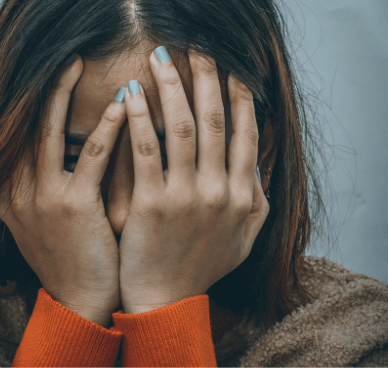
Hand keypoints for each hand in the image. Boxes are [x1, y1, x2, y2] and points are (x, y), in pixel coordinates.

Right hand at [0, 55, 125, 327]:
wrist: (79, 302)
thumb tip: (68, 151)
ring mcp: (41, 198)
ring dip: (64, 94)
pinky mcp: (72, 206)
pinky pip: (91, 156)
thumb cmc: (71, 258)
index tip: (55, 80)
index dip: (36, 105)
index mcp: (10, 194)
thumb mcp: (45, 221)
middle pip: (27, 126)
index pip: (19, 137)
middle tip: (66, 60)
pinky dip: (106, 127)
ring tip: (80, 65)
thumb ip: (44, 186)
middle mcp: (17, 191)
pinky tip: (122, 106)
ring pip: (49, 132)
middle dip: (46, 90)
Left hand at [118, 47, 269, 313]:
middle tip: (197, 49)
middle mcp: (220, 191)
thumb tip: (257, 163)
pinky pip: (146, 150)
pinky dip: (139, 118)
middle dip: (207, 78)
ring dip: (173, 86)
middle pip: (214, 120)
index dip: (239, 98)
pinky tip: (131, 93)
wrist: (166, 301)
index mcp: (242, 196)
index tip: (231, 71)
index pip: (244, 134)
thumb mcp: (243, 239)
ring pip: (181, 126)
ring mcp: (186, 196)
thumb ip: (257, 201)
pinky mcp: (152, 203)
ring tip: (162, 58)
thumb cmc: (201, 268)